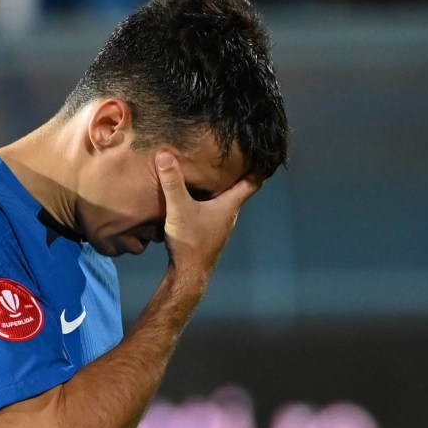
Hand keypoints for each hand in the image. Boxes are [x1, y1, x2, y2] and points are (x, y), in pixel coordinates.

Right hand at [156, 151, 260, 276]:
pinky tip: (198, 197)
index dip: (259, 166)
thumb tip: (164, 155)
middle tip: (234, 153)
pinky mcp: (211, 232)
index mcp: (230, 205)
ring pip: (226, 200)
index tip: (263, 152)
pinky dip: (211, 199)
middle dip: (237, 171)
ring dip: (222, 186)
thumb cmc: (190, 242)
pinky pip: (215, 210)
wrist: (189, 275)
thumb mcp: (179, 208)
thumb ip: (172, 183)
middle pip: (239, 188)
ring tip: (215, 170)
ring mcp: (221, 225)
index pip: (253, 181)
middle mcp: (230, 214)